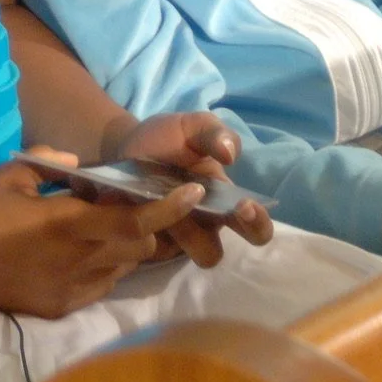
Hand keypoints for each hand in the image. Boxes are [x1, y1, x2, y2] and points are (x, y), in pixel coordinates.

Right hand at [0, 157, 204, 317]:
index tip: (193, 191)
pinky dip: (102, 266)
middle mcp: (77, 259)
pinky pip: (100, 285)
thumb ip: (53, 160)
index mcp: (67, 223)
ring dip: (122, 246)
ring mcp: (71, 288)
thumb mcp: (13, 173)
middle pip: (140, 245)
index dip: (169, 207)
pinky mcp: (61, 306)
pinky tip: (77, 253)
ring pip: (123, 267)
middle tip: (122, 205)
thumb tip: (80, 164)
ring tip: (97, 229)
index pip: (134, 219)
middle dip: (144, 224)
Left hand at [105, 111, 272, 263]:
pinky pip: (150, 251)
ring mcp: (173, 236)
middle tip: (202, 208)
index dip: (257, 223)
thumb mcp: (193, 126)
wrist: (124, 143)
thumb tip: (230, 154)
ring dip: (182, 232)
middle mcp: (202, 226)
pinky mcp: (145, 241)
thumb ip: (215, 133)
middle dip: (208, 239)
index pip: (255, 229)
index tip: (245, 205)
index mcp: (223, 202)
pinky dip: (146, 232)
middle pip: (216, 253)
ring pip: (186, 254)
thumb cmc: (167, 138)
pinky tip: (136, 205)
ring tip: (162, 201)